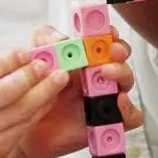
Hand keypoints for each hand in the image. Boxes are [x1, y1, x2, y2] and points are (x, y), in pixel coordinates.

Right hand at [0, 50, 69, 157]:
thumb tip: (22, 57)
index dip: (12, 59)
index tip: (28, 52)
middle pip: (9, 88)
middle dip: (33, 74)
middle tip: (48, 64)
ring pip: (22, 108)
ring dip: (45, 91)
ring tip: (58, 78)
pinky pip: (24, 125)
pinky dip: (39, 109)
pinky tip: (48, 99)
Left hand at [18, 25, 142, 157]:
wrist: (26, 124)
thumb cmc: (34, 91)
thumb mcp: (33, 58)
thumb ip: (44, 40)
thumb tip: (61, 38)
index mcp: (82, 58)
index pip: (103, 41)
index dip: (109, 34)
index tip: (107, 32)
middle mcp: (96, 76)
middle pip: (120, 58)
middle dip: (119, 50)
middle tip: (110, 51)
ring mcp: (104, 98)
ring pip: (127, 82)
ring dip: (121, 73)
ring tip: (106, 72)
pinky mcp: (107, 121)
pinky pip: (130, 117)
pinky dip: (130, 109)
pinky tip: (118, 102)